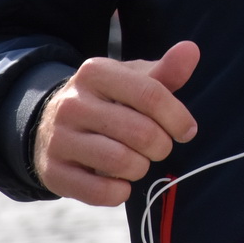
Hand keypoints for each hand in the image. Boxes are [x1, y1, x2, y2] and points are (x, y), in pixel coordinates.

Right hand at [33, 41, 200, 206]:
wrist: (51, 125)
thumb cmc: (108, 101)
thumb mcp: (133, 80)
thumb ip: (166, 70)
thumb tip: (192, 50)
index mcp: (96, 72)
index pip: (151, 95)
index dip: (178, 117)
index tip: (187, 130)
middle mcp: (73, 103)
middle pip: (141, 132)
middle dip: (161, 146)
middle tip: (159, 147)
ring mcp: (59, 138)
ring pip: (121, 162)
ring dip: (141, 168)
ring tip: (139, 161)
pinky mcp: (53, 172)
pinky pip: (99, 192)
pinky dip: (120, 192)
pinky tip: (121, 183)